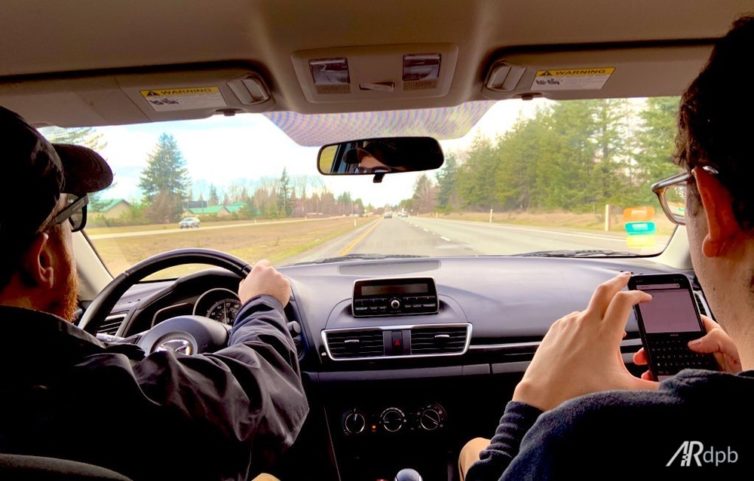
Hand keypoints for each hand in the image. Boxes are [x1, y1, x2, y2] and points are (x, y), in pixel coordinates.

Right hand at [238, 259, 290, 306]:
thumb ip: (246, 281)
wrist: (261, 308)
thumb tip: (245, 281)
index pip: (264, 263)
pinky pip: (285, 285)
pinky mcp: (286, 284)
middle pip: (272, 272)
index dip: (264, 269)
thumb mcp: (243, 288)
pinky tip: (277, 296)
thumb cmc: (250, 299)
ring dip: (277, 284)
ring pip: (279, 279)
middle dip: (271, 278)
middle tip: (267, 288)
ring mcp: (279, 276)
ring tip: (271, 294)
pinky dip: (283, 290)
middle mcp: (270, 270)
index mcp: (259, 269)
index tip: (264, 275)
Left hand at [512, 273, 657, 410]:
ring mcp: (569, 324)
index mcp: (605, 333)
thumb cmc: (578, 391)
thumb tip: (666, 388)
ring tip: (607, 327)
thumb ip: (649, 387)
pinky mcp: (556, 328)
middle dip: (618, 280)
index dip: (638, 294)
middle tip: (626, 278)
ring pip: (588, 308)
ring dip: (600, 311)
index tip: (645, 297)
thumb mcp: (621, 388)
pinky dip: (584, 324)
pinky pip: (574, 320)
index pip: (625, 301)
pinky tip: (586, 339)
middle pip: (604, 290)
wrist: (544, 393)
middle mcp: (586, 323)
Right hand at [632, 315, 740, 376]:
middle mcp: (693, 347)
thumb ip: (716, 339)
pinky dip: (655, 375)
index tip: (655, 321)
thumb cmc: (735, 370)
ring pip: (663, 356)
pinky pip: (665, 372)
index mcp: (705, 335)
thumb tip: (693, 342)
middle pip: (667, 340)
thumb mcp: (729, 349)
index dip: (671, 319)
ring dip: (650, 359)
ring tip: (643, 362)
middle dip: (651, 342)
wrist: (730, 394)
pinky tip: (650, 376)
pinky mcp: (682, 374)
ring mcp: (686, 361)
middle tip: (644, 347)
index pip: (686, 321)